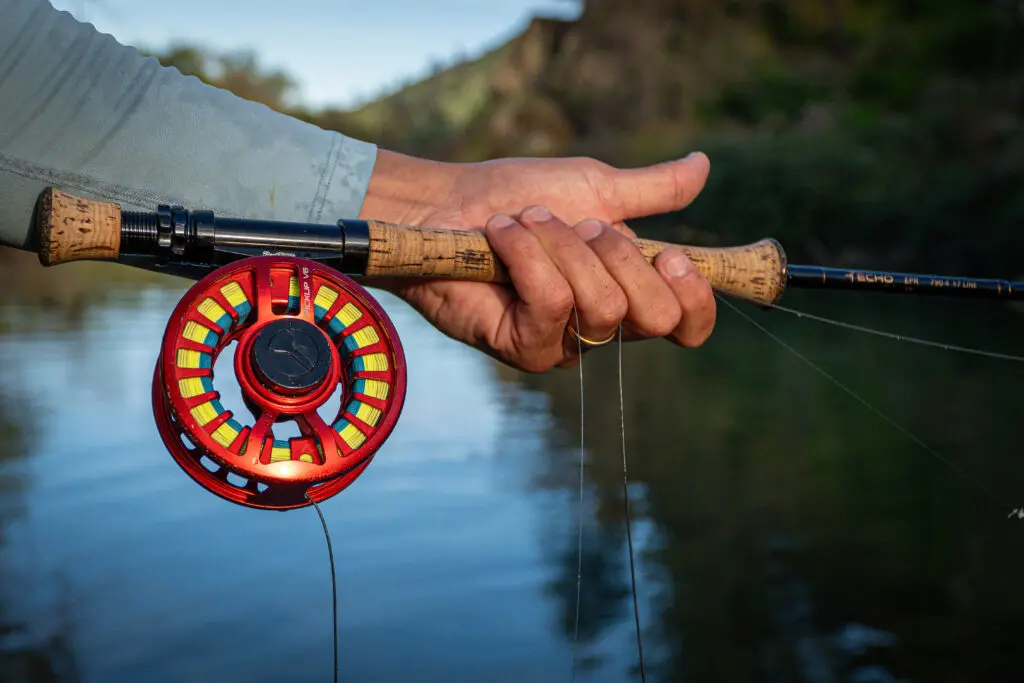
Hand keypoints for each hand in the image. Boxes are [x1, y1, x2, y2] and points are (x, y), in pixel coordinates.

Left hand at [358, 150, 716, 371]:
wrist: (447, 204)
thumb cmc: (517, 196)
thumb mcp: (595, 187)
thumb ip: (653, 189)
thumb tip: (704, 165)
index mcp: (630, 290)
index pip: (687, 324)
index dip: (695, 297)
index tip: (673, 255)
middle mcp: (603, 325)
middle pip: (654, 317)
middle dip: (619, 257)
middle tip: (579, 225)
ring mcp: (563, 343)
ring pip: (602, 306)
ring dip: (561, 246)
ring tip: (527, 222)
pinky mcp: (524, 347)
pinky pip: (553, 304)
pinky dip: (528, 256)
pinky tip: (501, 236)